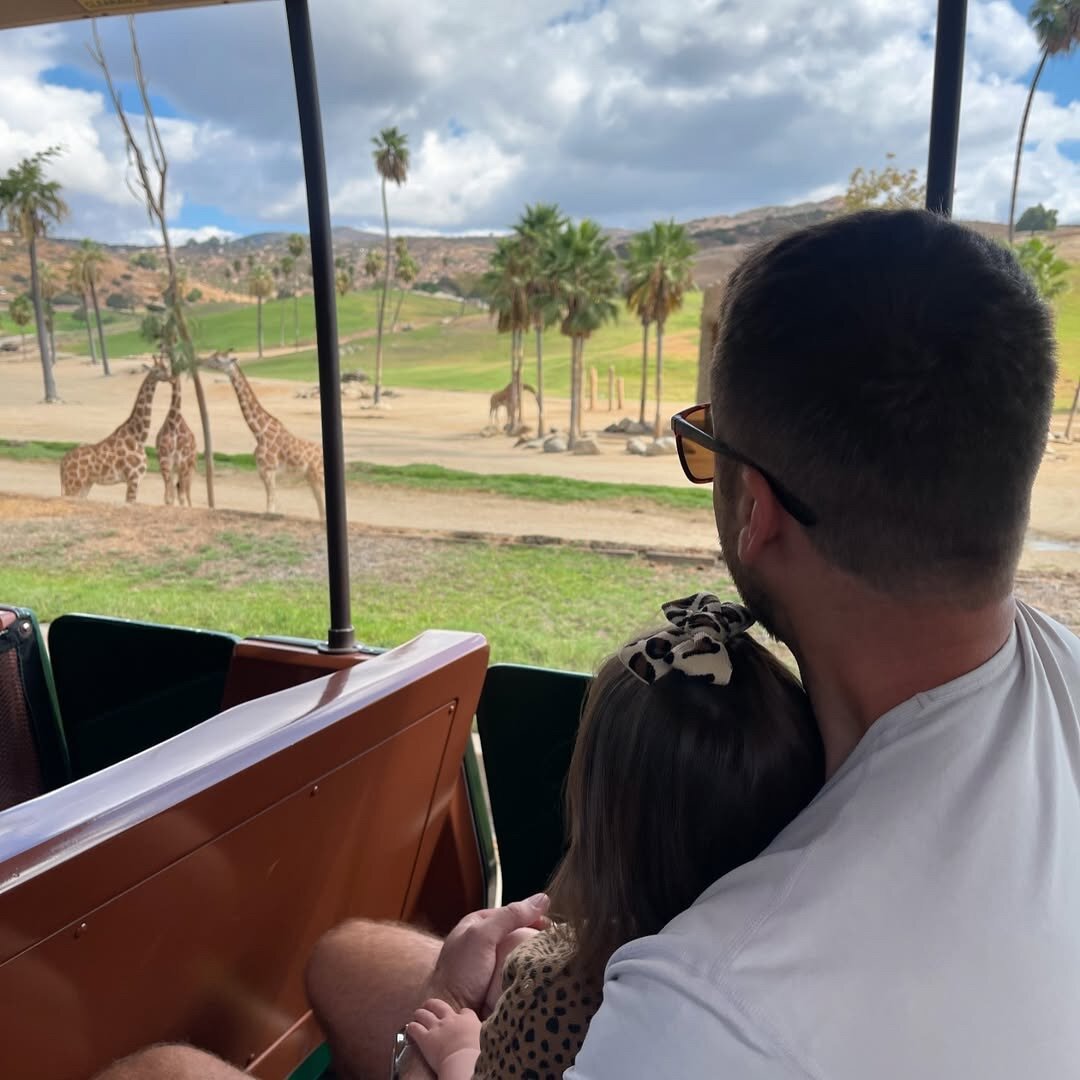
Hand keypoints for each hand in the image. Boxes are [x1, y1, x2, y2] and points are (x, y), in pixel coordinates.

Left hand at [406, 999, 481, 1078]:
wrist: (464, 1060)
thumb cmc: (477, 1053)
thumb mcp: (485, 1039)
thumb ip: (481, 1034)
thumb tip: (485, 1036)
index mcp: (468, 1020)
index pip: (465, 1012)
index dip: (462, 1014)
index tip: (460, 1017)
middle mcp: (451, 1020)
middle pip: (440, 1005)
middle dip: (433, 1004)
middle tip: (430, 1005)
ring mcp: (437, 1028)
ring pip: (424, 1014)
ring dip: (420, 1013)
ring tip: (417, 1014)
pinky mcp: (426, 1039)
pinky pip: (415, 1028)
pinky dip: (412, 1027)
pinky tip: (410, 1027)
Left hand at [428, 893, 549, 1011]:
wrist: (449, 1013)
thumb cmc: (460, 973)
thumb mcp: (483, 936)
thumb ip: (510, 916)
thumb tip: (543, 899)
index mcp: (478, 923)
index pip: (512, 912)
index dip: (533, 917)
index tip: (551, 927)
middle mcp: (484, 941)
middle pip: (517, 933)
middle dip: (535, 938)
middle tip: (555, 945)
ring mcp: (491, 964)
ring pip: (520, 954)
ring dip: (534, 957)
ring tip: (553, 961)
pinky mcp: (497, 984)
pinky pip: (519, 974)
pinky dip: (529, 974)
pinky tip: (541, 977)